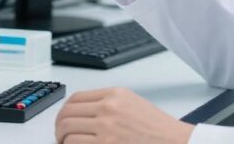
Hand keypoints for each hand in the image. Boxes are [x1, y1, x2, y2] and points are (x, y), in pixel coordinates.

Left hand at [54, 87, 193, 143]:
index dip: (64, 111)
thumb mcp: (132, 104)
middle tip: (60, 136)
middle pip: (67, 114)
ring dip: (62, 140)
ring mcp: (106, 127)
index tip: (63, 120)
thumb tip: (82, 114)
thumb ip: (107, 104)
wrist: (174, 142)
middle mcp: (108, 107)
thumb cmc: (157, 128)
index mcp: (114, 94)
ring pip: (67, 131)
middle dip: (59, 127)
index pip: (75, 99)